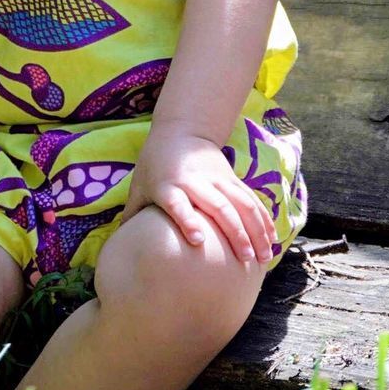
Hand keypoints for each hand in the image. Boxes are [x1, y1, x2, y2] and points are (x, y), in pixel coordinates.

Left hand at [119, 128, 277, 264]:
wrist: (181, 130)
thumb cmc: (154, 165)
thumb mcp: (140, 186)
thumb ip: (132, 216)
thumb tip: (117, 250)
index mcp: (169, 186)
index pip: (179, 203)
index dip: (188, 220)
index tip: (199, 240)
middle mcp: (195, 182)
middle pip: (218, 206)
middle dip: (234, 232)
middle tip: (244, 258)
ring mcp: (217, 179)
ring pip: (241, 203)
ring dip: (255, 229)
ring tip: (263, 257)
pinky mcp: (232, 178)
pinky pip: (250, 199)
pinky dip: (263, 219)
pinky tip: (271, 241)